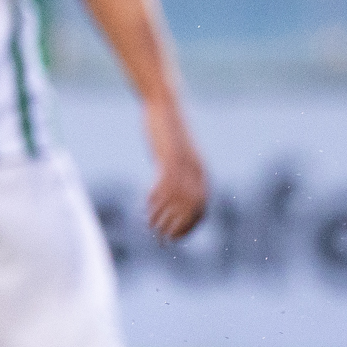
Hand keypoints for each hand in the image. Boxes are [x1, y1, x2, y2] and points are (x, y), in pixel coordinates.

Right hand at [142, 101, 207, 240]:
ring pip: (176, 201)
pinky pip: (163, 186)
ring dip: (164, 218)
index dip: (190, 226)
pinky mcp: (168, 158)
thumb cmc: (170, 131)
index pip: (201, 208)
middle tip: (163, 240)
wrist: (166, 105)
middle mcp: (196, 171)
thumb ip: (180, 172)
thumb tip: (175, 191)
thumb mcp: (178, 155)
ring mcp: (183, 164)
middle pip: (192, 209)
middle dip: (178, 228)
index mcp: (201, 172)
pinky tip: (145, 209)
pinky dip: (155, 202)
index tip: (177, 238)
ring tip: (151, 229)